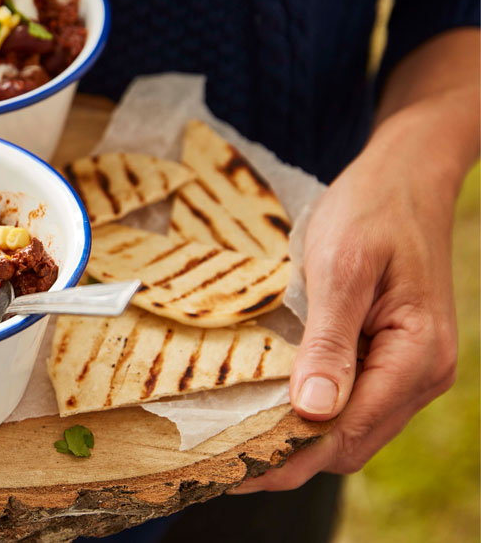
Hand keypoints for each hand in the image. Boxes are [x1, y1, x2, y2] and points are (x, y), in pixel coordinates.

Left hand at [232, 29, 477, 493]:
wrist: (405, 174)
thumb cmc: (371, 210)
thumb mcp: (342, 268)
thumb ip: (330, 341)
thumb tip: (313, 412)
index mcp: (416, 356)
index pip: (349, 433)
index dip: (292, 458)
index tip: (234, 469)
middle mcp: (422, 373)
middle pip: (350, 443)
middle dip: (291, 458)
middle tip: (221, 463)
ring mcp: (410, 367)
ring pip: (351, 429)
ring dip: (300, 440)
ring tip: (235, 445)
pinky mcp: (392, 356)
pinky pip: (353, 402)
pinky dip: (313, 413)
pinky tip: (270, 410)